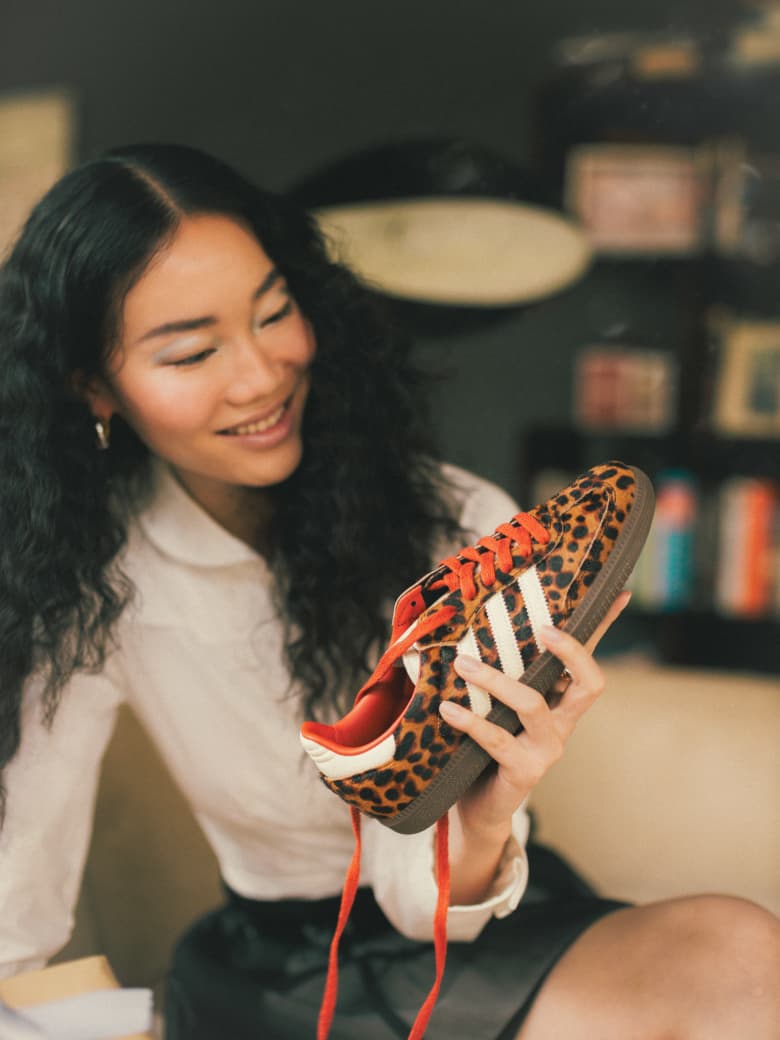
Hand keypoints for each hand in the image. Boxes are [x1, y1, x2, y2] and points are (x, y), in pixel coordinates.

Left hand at [440, 589, 631, 841]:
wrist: (479, 805)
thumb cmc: (490, 744)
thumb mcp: (503, 703)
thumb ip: (505, 671)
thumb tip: (489, 624)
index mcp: (563, 702)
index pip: (590, 659)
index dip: (607, 628)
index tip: (619, 593)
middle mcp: (564, 724)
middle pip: (590, 684)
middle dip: (572, 652)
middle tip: (543, 627)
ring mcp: (547, 749)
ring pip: (532, 704)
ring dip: (496, 681)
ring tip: (463, 664)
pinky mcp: (524, 771)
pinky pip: (498, 739)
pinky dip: (471, 721)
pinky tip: (448, 709)